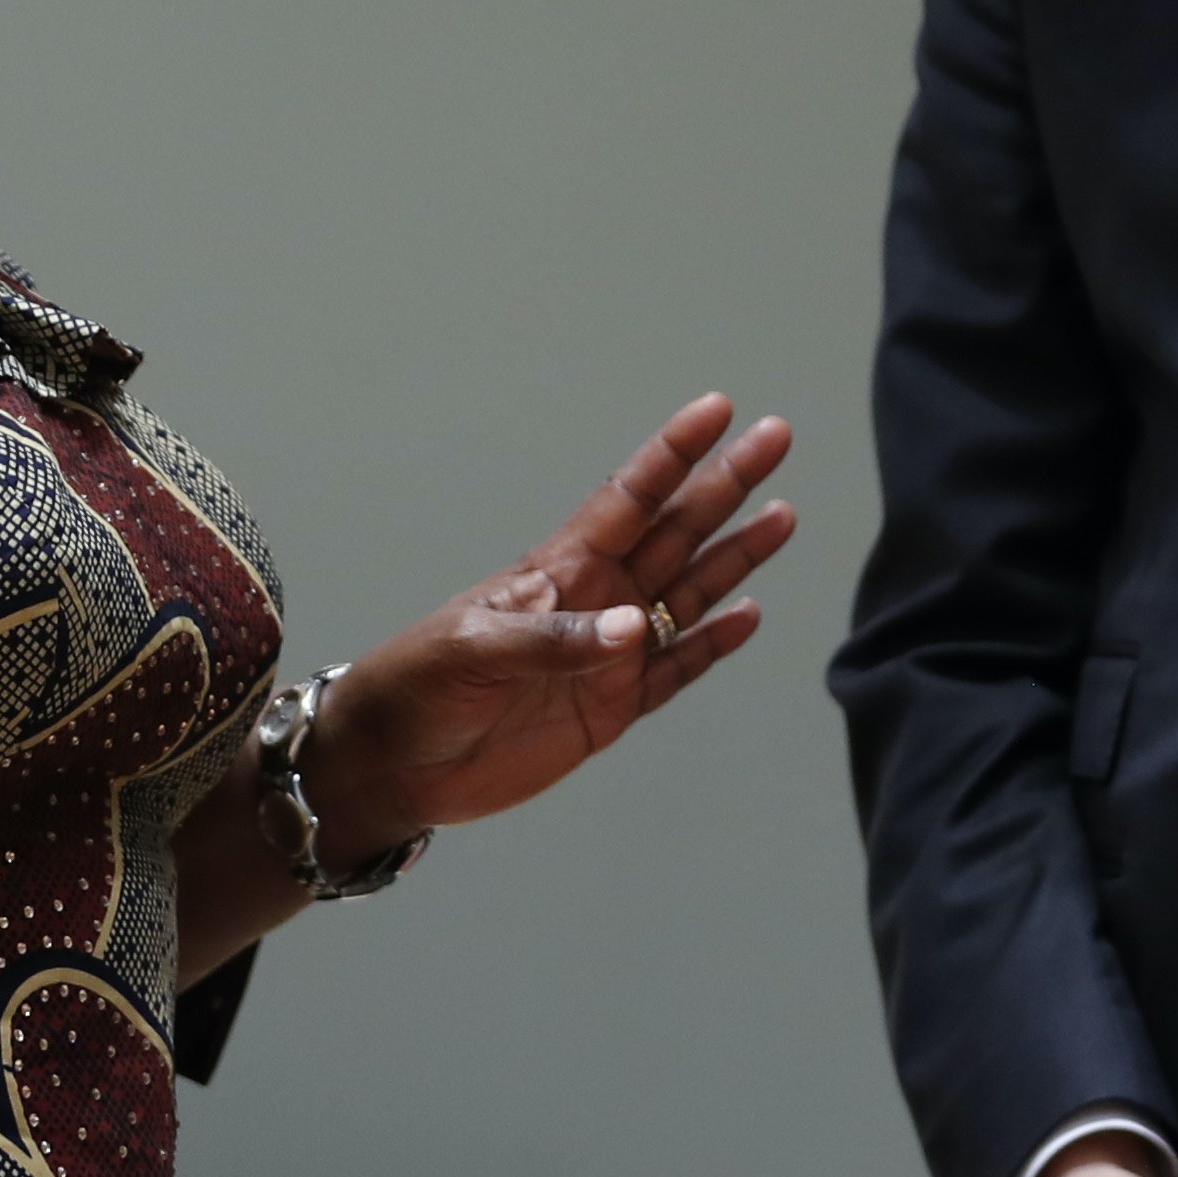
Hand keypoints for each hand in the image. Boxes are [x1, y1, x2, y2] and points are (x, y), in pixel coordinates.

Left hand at [304, 393, 795, 842]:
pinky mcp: (611, 708)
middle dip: (726, 485)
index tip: (716, 410)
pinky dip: (714, 644)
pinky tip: (748, 615)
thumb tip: (636, 628)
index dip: (672, 453)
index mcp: (557, 569)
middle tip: (775, 435)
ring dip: (736, 557)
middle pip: (675, 531)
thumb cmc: (415, 688)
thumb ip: (556, 640)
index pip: (628, 498)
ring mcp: (608, 654)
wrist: (394, 766)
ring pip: (689, 593)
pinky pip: (676, 670)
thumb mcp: (473, 652)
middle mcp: (594, 600)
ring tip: (782, 515)